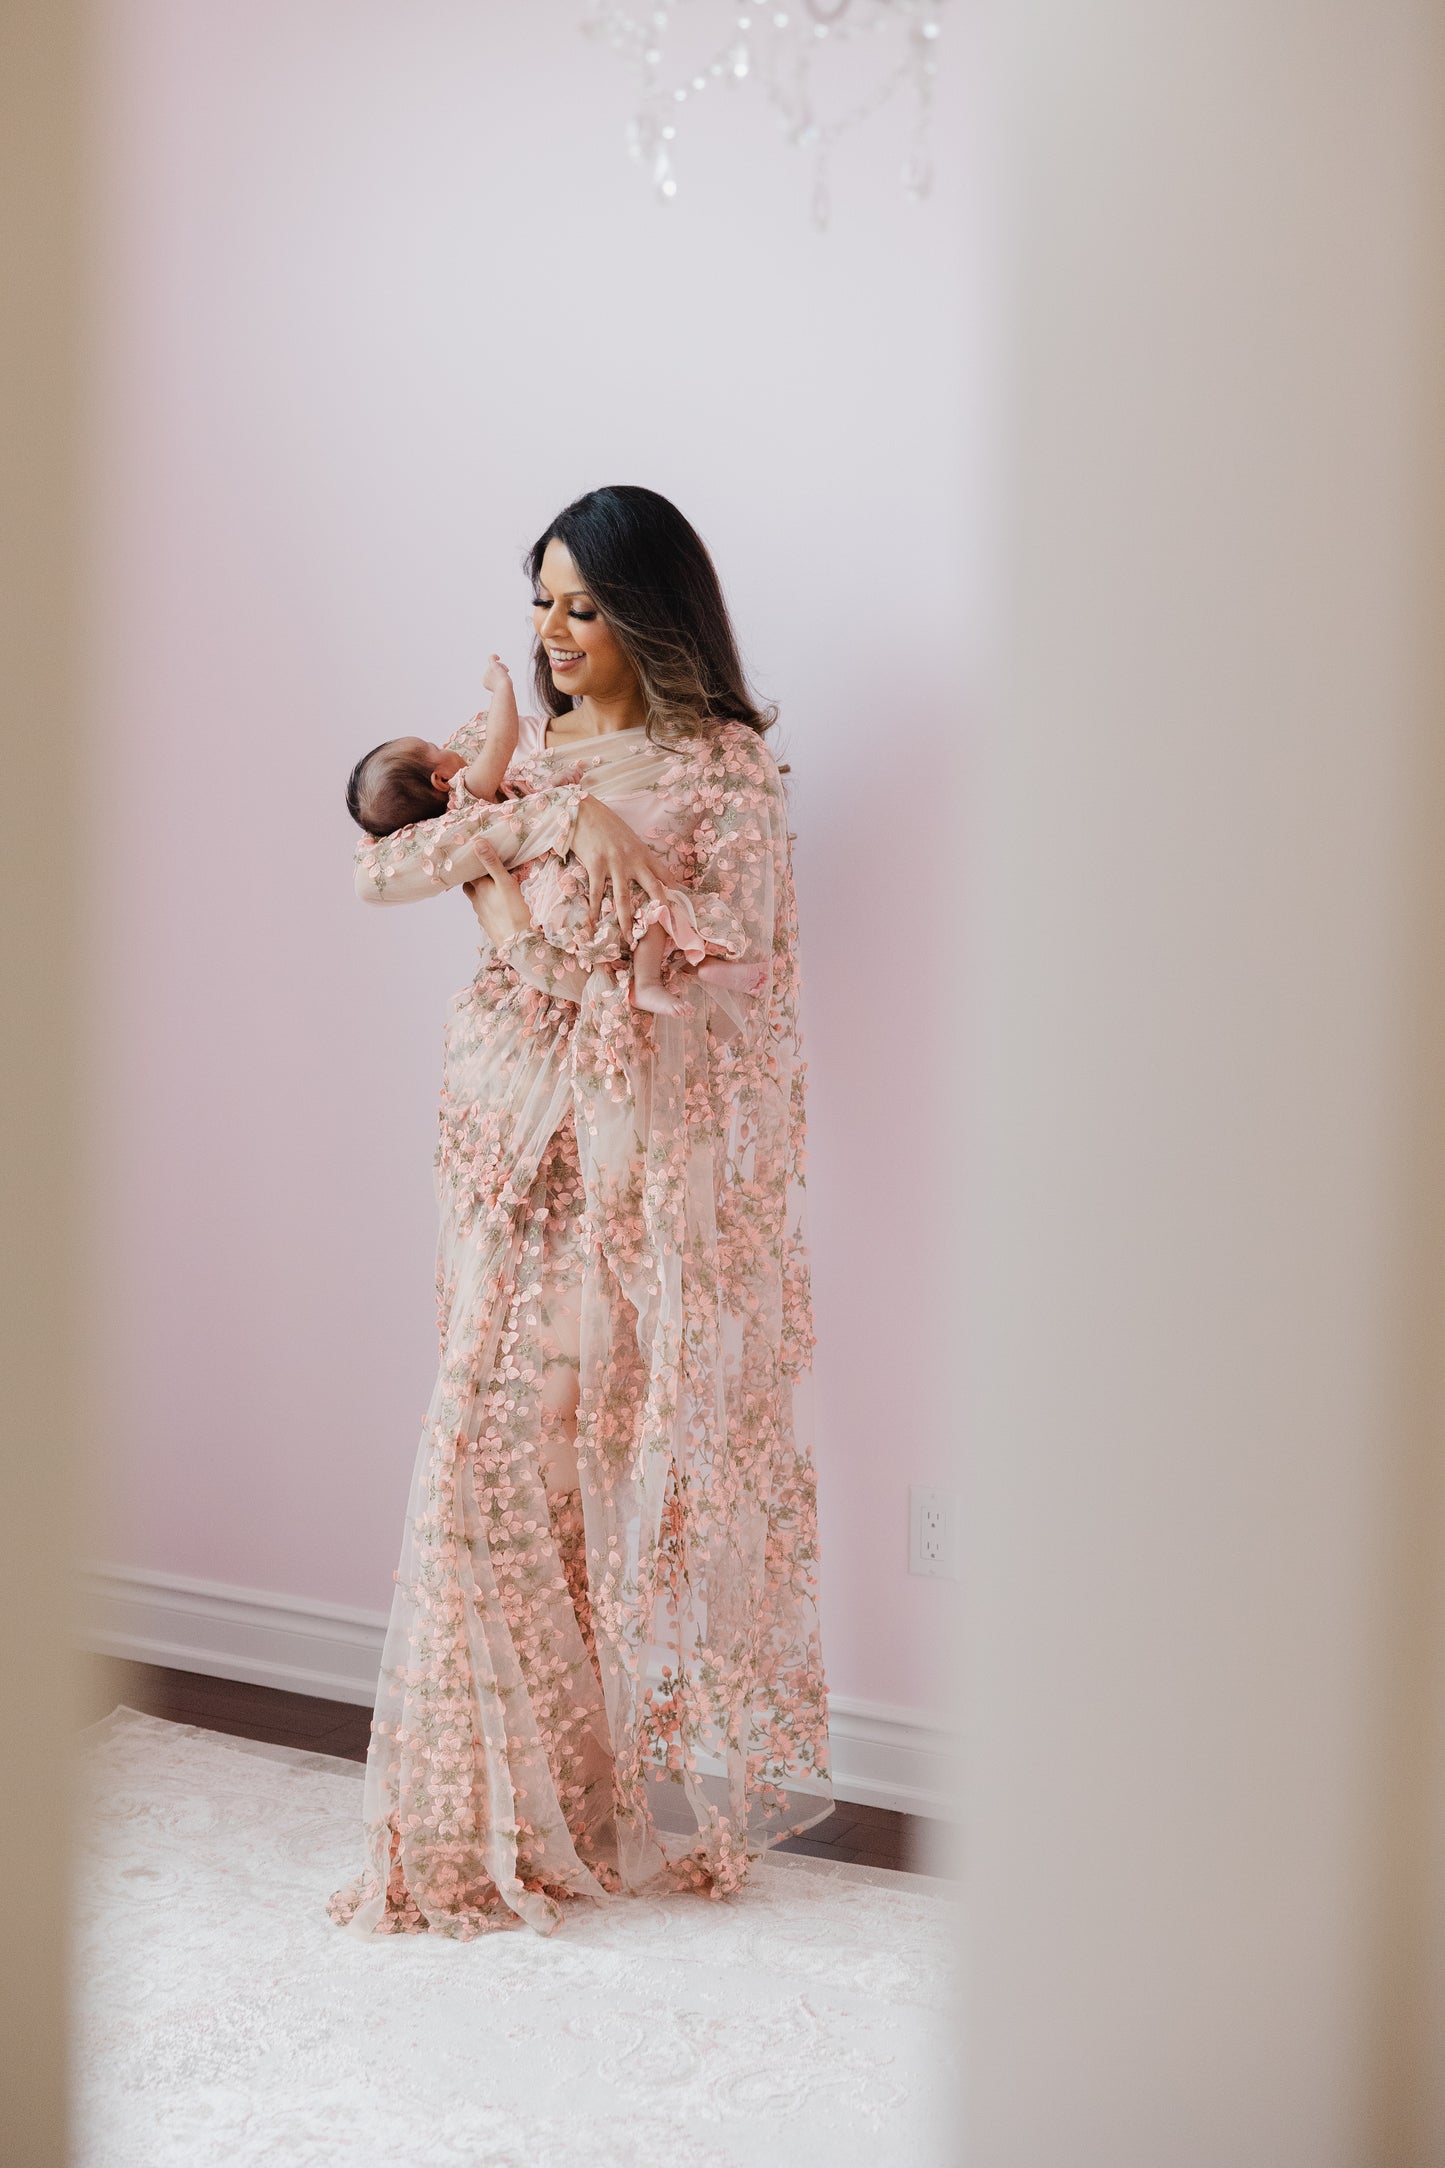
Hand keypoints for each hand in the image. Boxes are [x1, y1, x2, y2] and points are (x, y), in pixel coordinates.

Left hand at [460, 837, 531, 944]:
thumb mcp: (505, 882)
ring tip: (493, 888)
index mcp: (480, 889)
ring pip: (477, 901)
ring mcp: (482, 916)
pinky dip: (489, 907)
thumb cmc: (514, 911)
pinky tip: (500, 907)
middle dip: (474, 879)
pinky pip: (485, 913)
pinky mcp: (489, 927)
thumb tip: (477, 842)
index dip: (472, 865)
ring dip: (482, 894)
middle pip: (469, 887)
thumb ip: (492, 862)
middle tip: (482, 871)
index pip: (469, 873)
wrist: (519, 944)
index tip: (475, 857)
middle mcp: (477, 902)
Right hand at [482, 652, 510, 694]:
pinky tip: (498, 657)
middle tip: (506, 674)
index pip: (494, 675)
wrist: (504, 689)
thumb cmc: (504, 691)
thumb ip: (496, 691)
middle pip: (495, 669)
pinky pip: (491, 658)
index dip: (501, 675)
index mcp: (486, 682)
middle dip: (502, 670)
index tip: (505, 680)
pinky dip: (494, 656)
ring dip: (502, 667)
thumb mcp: (500, 690)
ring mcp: (488, 671)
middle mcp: (486, 676)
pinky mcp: (492, 666)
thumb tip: (491, 697)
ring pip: (497, 664)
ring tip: (506, 671)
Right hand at [571, 794, 669, 930]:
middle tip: (664, 930)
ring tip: (627, 938)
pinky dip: (594, 910)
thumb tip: (641, 869)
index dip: (673, 891)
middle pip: (652, 889)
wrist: (583, 810)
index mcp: (643, 852)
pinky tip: (593, 924)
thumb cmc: (604, 822)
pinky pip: (596, 892)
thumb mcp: (628, 836)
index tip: (680, 906)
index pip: (664, 874)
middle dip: (659, 910)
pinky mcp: (596, 865)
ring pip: (624, 898)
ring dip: (625, 920)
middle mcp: (633, 860)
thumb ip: (635, 854)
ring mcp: (615, 863)